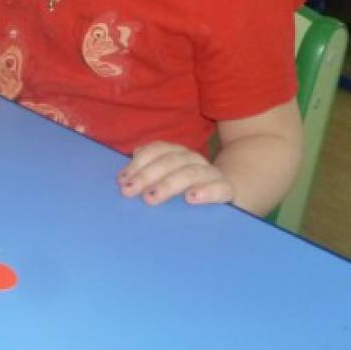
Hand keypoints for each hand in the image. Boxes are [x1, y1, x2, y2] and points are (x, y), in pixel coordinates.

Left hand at [117, 141, 234, 206]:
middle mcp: (193, 159)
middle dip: (147, 175)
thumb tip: (135, 153)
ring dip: (169, 184)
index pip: (157, 150)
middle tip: (130, 191)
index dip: (138, 163)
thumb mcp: (168, 176)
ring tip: (152, 197)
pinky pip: (218, 188)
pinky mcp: (226, 188)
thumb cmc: (189, 185)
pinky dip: (206, 192)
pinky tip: (192, 198)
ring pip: (190, 173)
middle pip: (169, 162)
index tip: (122, 180)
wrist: (228, 188)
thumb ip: (151, 166)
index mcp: (177, 153)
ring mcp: (210, 172)